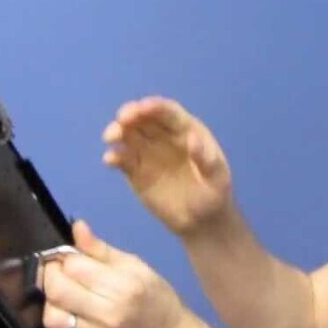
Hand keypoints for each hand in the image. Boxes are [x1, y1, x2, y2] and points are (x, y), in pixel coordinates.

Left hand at [40, 220, 195, 327]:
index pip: (73, 266)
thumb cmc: (157, 298)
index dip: (64, 258)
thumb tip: (77, 227)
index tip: (68, 258)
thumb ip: (101, 249)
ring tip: (65, 298)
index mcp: (122, 285)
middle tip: (61, 275)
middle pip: (57, 291)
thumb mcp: (136, 266)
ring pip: (52, 319)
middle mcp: (108, 313)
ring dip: (51, 304)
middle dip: (51, 276)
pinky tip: (67, 326)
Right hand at [102, 96, 233, 237]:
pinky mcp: (135, 171)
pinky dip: (114, 156)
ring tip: (111, 137)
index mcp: (186, 129)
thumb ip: (206, 159)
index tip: (142, 107)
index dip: (154, 106)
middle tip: (121, 120)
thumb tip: (192, 137)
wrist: (201, 221)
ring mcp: (147, 152)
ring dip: (117, 131)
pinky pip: (122, 159)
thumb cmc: (214, 194)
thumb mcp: (216, 178)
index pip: (168, 112)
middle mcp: (163, 135)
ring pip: (128, 134)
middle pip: (143, 118)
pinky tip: (110, 160)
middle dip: (130, 114)